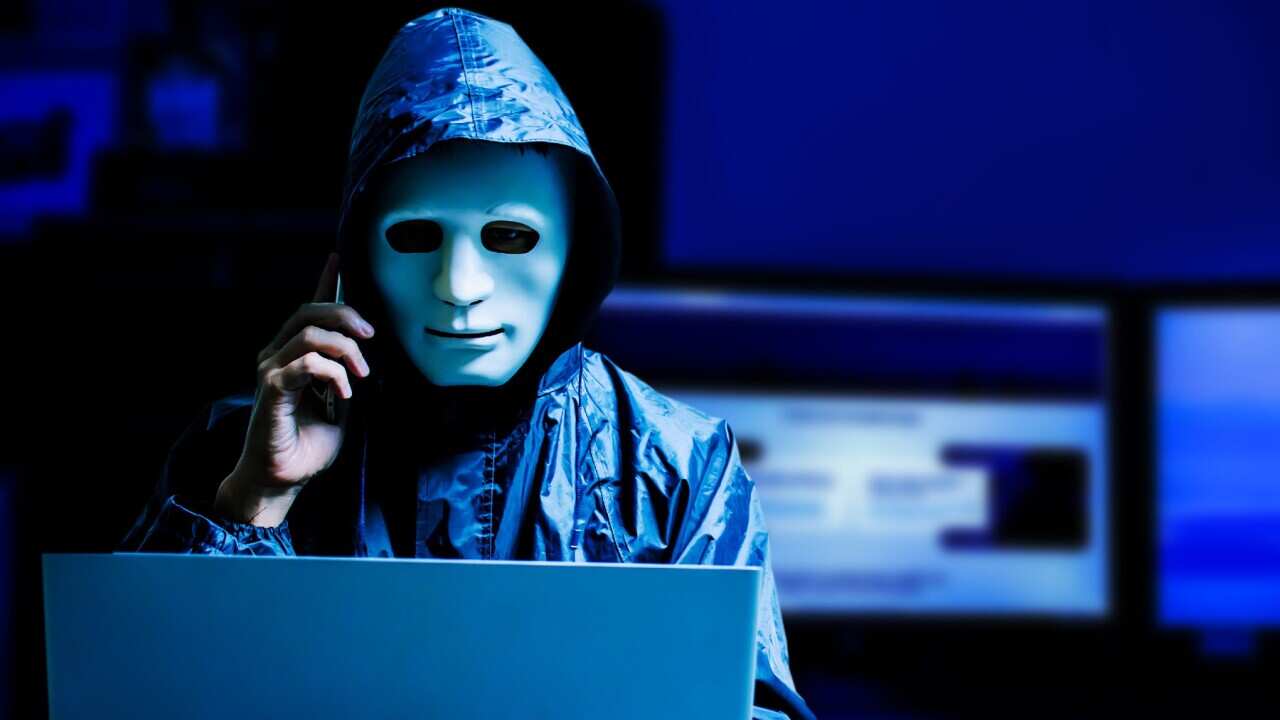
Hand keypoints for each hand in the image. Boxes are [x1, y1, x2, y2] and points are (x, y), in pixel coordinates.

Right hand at [215, 253, 373, 525]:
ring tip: (360, 376)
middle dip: (346, 315)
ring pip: (309, 333)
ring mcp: (270, 369)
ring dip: (345, 350)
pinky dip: (332, 374)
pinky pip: (305, 364)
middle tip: (370, 336)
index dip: (325, 281)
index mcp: (293, 354)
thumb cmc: (309, 444)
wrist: (283, 479)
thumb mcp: (341, 403)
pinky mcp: (271, 388)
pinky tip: (343, 394)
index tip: (339, 257)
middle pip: (310, 311)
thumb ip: (348, 375)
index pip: (309, 309)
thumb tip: (370, 355)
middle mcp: (277, 354)